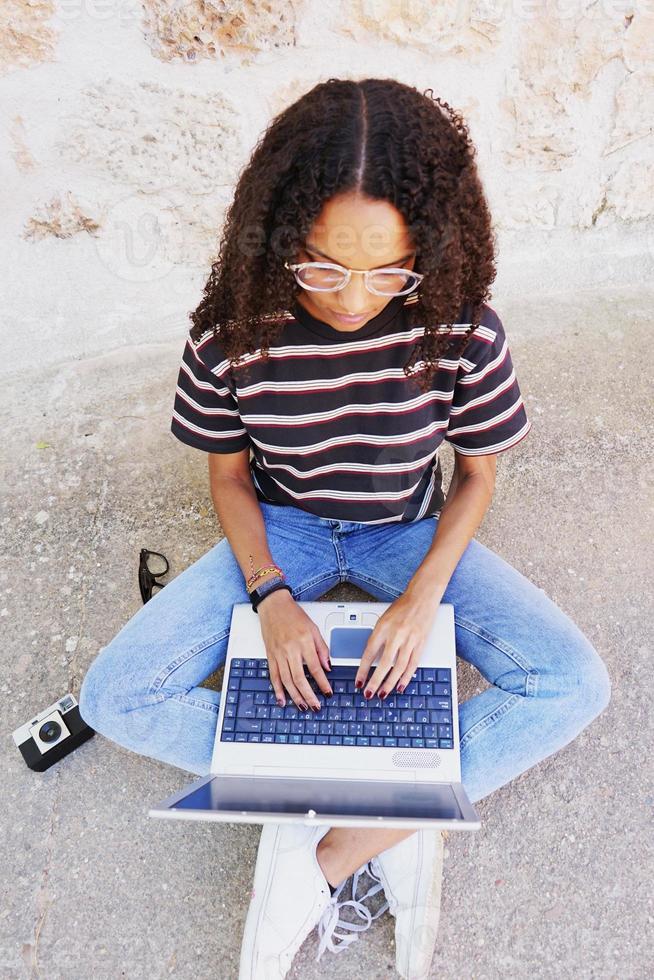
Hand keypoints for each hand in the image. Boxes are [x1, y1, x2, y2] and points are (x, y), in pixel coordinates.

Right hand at [257, 590, 332, 709]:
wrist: (274, 606)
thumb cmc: (294, 615)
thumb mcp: (313, 628)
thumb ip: (322, 648)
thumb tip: (328, 667)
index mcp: (304, 642)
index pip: (315, 668)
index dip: (322, 683)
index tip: (328, 692)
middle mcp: (290, 649)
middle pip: (299, 678)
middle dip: (308, 695)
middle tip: (316, 706)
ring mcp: (278, 654)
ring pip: (286, 680)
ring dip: (295, 696)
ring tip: (303, 706)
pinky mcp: (270, 656)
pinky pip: (273, 676)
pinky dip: (277, 690)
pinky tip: (282, 700)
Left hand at [354, 587, 442, 697]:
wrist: (422, 597)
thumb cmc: (401, 608)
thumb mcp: (383, 620)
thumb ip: (377, 638)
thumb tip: (371, 660)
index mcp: (383, 627)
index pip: (369, 653)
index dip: (363, 670)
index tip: (358, 682)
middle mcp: (396, 634)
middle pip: (384, 664)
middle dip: (375, 682)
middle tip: (369, 694)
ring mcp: (410, 640)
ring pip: (399, 667)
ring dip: (390, 683)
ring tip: (383, 693)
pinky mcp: (421, 643)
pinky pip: (413, 664)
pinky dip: (406, 677)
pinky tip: (400, 686)